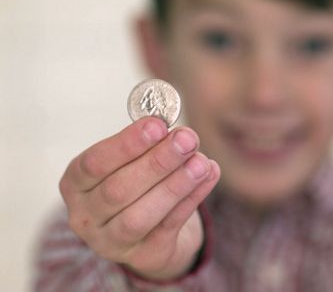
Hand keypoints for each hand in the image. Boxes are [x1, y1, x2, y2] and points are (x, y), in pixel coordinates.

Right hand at [59, 117, 219, 280]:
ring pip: (141, 216)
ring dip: (175, 186)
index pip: (94, 164)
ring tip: (201, 162)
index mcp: (75, 184)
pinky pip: (169, 227)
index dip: (126, 145)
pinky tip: (209, 175)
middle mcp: (85, 216)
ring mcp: (111, 242)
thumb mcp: (133, 161)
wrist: (150, 232)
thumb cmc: (138, 183)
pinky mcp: (144, 255)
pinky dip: (191, 199)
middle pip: (119, 190)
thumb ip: (149, 145)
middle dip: (157, 162)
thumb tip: (179, 132)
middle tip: (187, 140)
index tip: (157, 125)